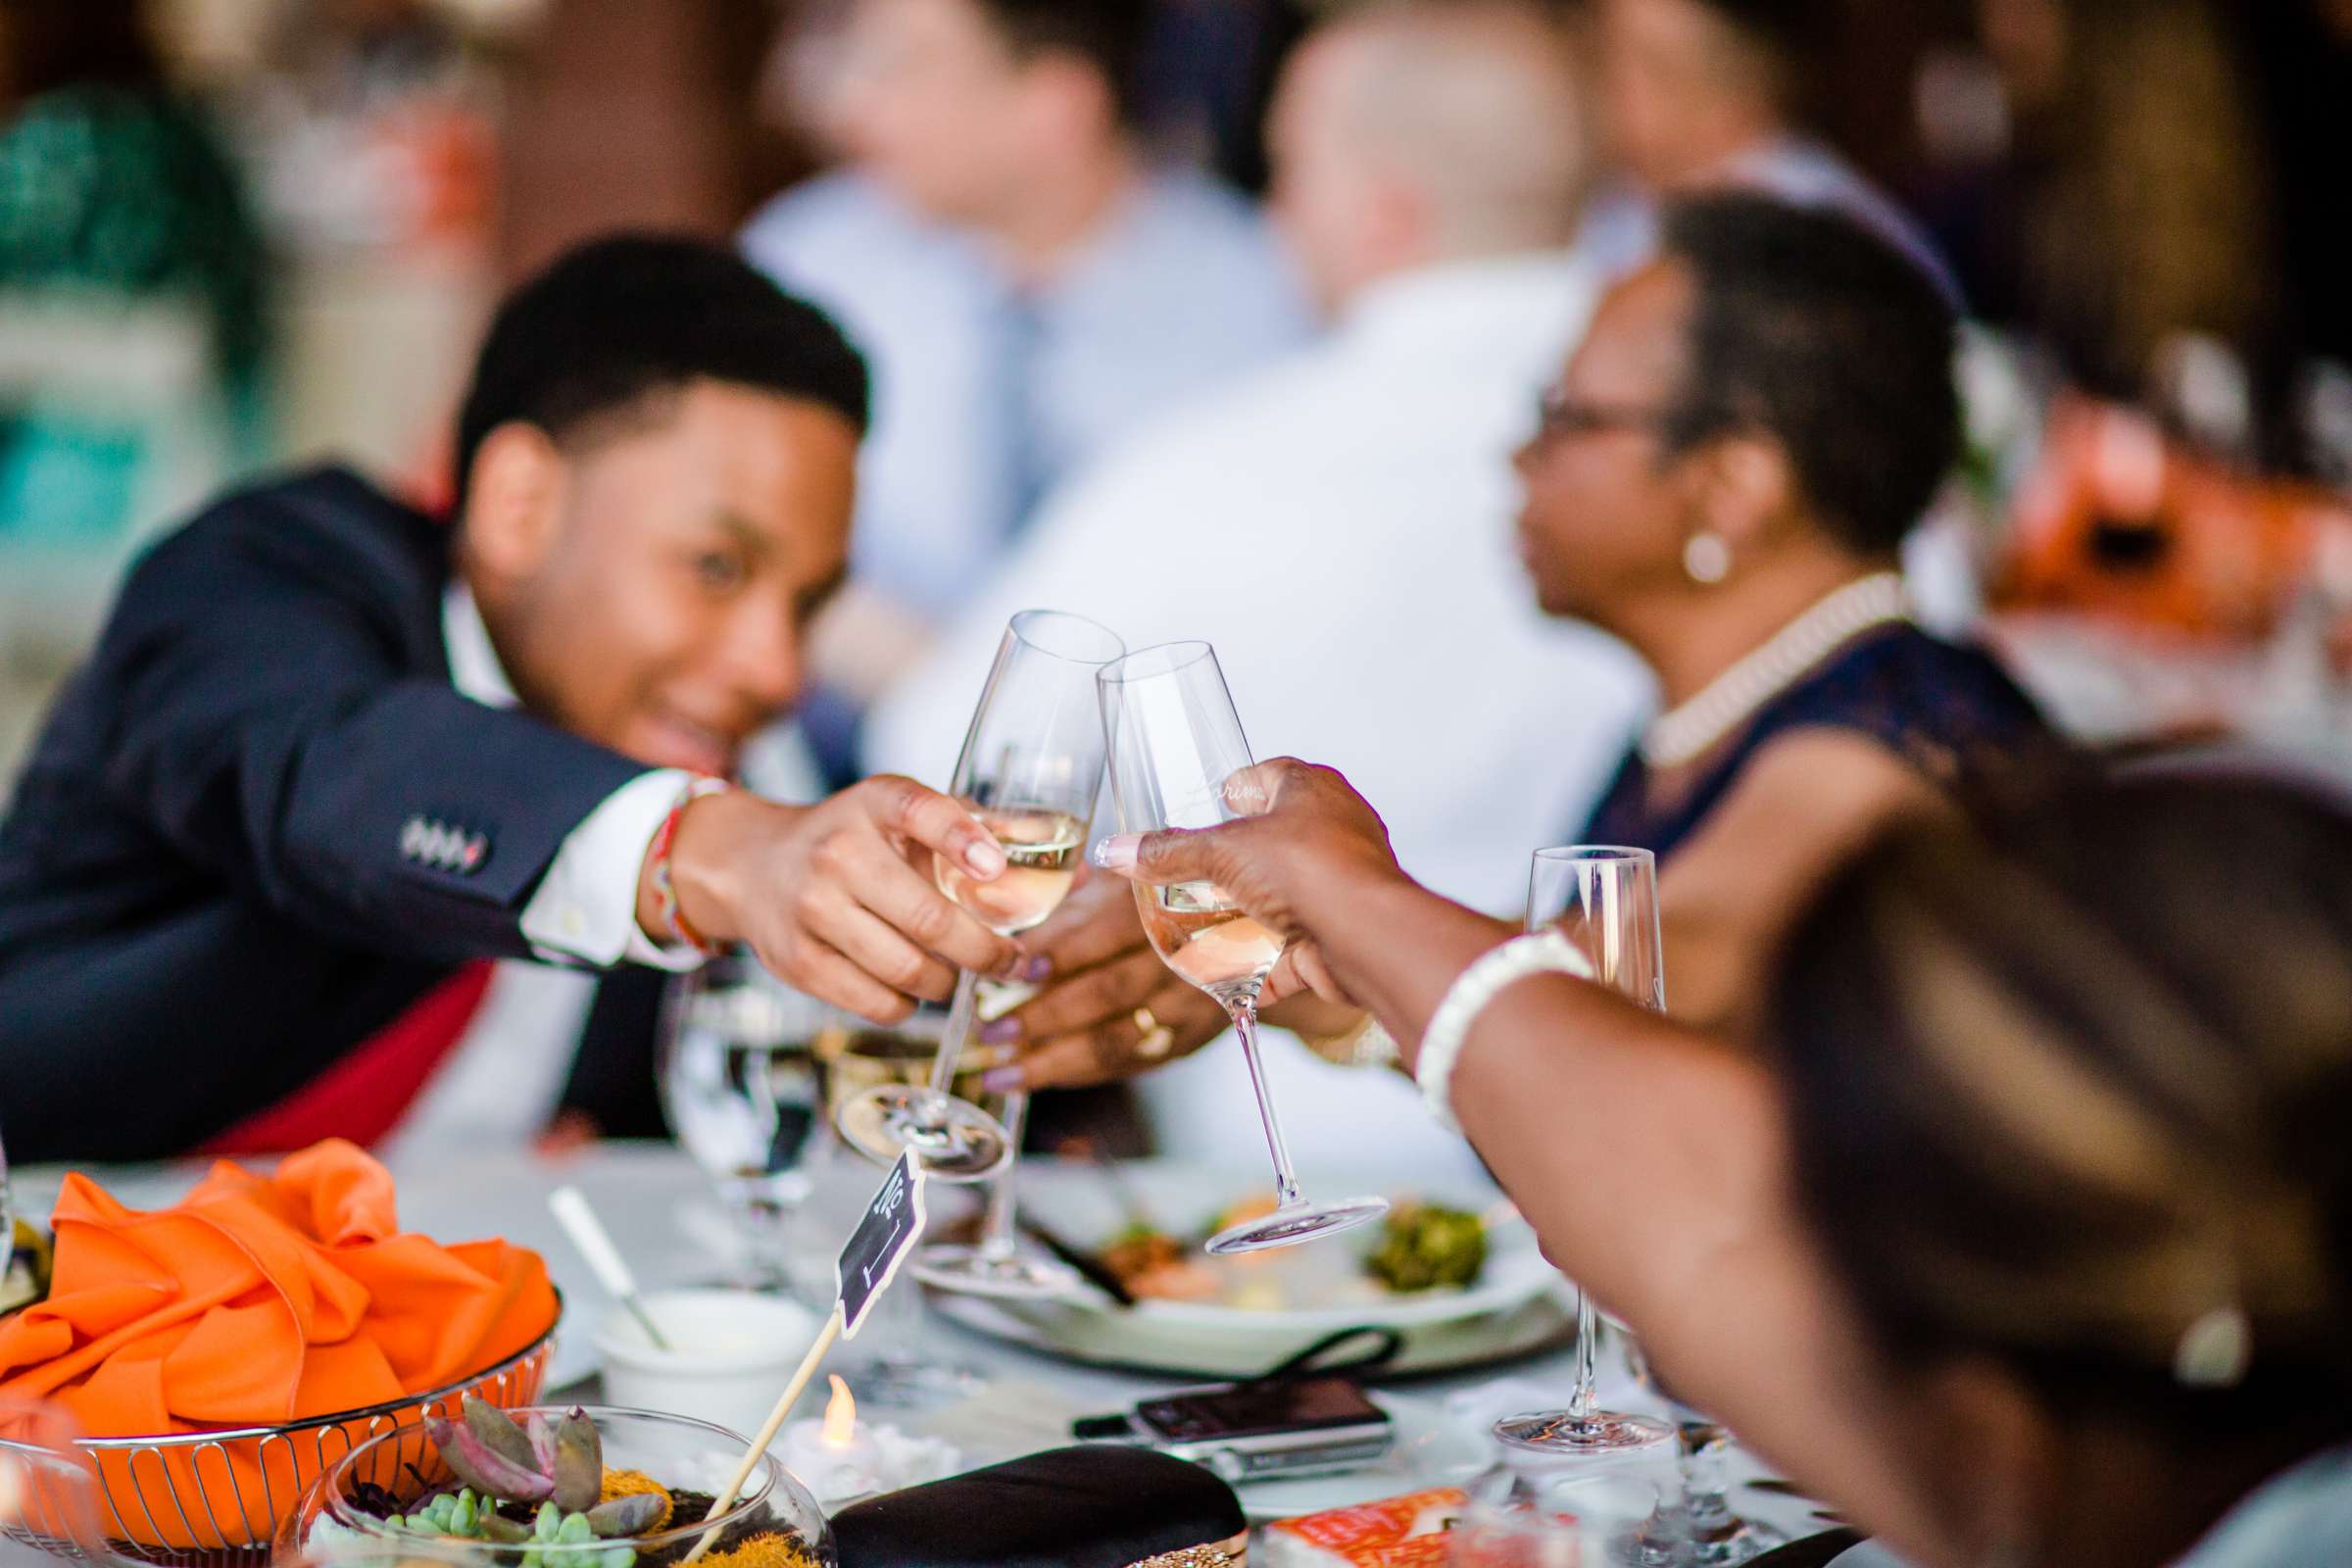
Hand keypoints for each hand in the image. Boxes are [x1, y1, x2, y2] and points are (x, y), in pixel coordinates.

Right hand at [654, 778, 1022, 1020]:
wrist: (751, 865)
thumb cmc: (851, 840)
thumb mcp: (900, 815)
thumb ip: (975, 834)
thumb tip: (1076, 877)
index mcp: (875, 804)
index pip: (922, 811)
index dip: (963, 839)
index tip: (995, 866)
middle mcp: (838, 852)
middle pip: (931, 919)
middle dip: (987, 951)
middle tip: (1014, 961)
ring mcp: (813, 910)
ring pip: (909, 970)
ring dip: (949, 982)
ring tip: (958, 973)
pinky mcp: (799, 962)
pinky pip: (878, 1002)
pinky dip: (910, 1004)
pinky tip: (915, 987)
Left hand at [975, 871, 1229, 1091]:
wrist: (1246, 936)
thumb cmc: (1162, 899)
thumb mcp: (1123, 881)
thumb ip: (1073, 897)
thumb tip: (1003, 915)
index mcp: (1159, 905)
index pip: (1098, 934)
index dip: (1052, 955)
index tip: (1006, 972)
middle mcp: (1179, 957)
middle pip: (1103, 994)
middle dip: (1040, 1018)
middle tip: (989, 1032)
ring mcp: (1187, 1005)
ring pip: (1114, 1040)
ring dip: (1052, 1061)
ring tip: (1000, 1072)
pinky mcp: (1187, 1040)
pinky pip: (1128, 1063)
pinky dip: (1079, 1073)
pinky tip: (1040, 1076)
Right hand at [1091, 759, 1404, 1008]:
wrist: (1366, 939)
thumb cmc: (1310, 870)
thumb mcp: (1222, 852)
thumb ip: (1167, 853)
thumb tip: (1115, 850)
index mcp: (1312, 790)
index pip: (1272, 774)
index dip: (1241, 786)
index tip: (1218, 799)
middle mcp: (1335, 831)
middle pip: (1277, 839)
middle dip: (1240, 858)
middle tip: (1201, 869)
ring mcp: (1340, 884)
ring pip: (1288, 895)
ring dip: (1252, 913)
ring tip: (1210, 922)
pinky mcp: (1338, 934)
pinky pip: (1294, 950)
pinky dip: (1266, 965)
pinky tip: (1236, 978)